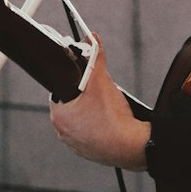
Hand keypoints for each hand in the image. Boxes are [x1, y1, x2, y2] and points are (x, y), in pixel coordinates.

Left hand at [49, 38, 150, 170]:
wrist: (131, 146)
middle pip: (71, 103)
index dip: (73, 80)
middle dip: (85, 95)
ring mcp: (76, 145)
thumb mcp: (102, 80)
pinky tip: (111, 119)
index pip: (60, 89)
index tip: (84, 78)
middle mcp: (63, 133)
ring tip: (107, 105)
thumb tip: (93, 39)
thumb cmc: (113, 119)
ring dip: (92, 110)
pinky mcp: (90, 152)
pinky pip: (91, 132)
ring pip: (82, 118)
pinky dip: (99, 125)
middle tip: (98, 90)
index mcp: (59, 116)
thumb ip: (96, 57)